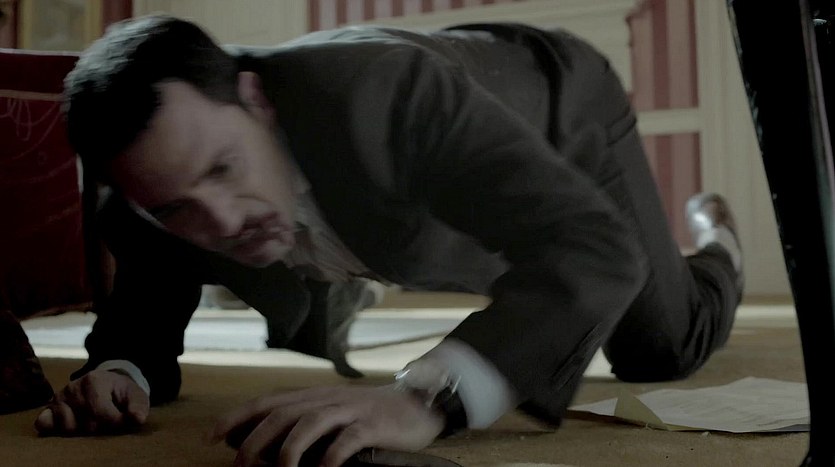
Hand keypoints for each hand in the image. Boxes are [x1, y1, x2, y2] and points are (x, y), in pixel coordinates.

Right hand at [34, 369, 149, 435]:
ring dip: (82, 430)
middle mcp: (73, 387)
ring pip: (68, 428)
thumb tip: (137, 418)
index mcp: (94, 381)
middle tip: (108, 418)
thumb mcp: (135, 395)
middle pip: (87, 424)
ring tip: (92, 419)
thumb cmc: (121, 392)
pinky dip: (55, 428)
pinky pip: (44, 423)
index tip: (124, 420)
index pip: (103, 413)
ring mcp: (59, 398)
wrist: (106, 383)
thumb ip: (138, 406)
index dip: (116, 422)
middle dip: (101, 427)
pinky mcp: (48, 408)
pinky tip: (71, 423)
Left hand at [208, 385, 444, 466]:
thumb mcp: (333, 414)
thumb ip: (303, 423)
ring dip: (290, 449)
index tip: (210, 436)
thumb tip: (263, 446)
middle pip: (283, 412)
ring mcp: (350, 410)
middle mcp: (327, 398)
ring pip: (310, 422)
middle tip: (241, 465)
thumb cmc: (370, 415)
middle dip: (255, 439)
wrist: (419, 402)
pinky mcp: (373, 424)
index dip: (237, 417)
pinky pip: (347, 439)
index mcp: (313, 396)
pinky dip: (331, 456)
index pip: (267, 401)